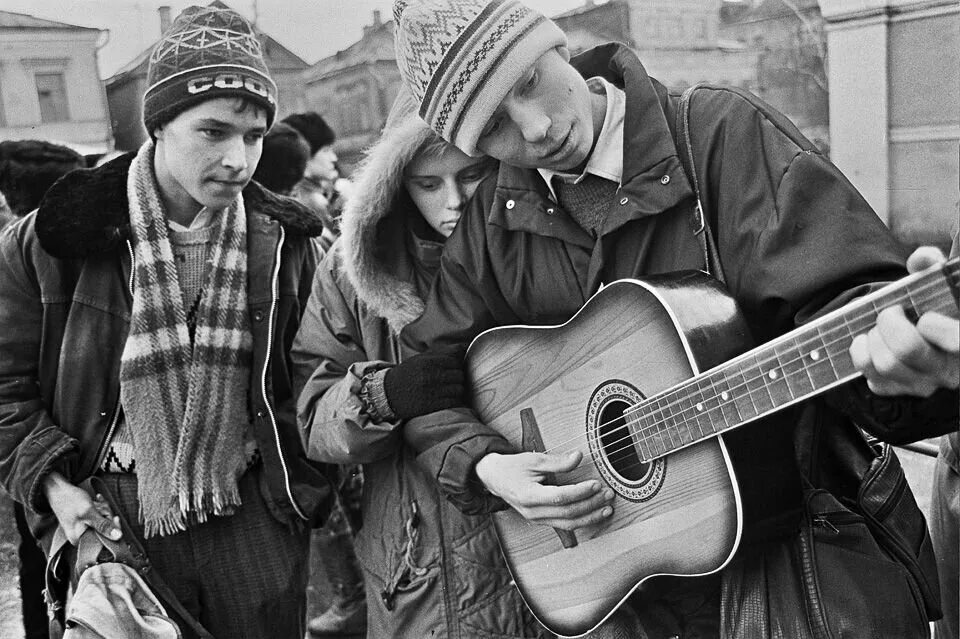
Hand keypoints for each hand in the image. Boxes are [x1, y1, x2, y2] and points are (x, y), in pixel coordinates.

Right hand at [43, 472, 121, 544]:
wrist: (57, 488)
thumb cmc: (70, 500)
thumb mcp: (89, 513)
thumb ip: (103, 526)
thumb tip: (118, 537)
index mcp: (80, 539)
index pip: (104, 541)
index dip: (113, 529)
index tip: (115, 518)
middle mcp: (81, 536)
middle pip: (105, 528)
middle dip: (106, 515)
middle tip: (98, 508)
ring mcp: (83, 527)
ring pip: (103, 519)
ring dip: (103, 508)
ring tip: (94, 503)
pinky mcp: (85, 519)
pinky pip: (99, 514)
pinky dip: (100, 506)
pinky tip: (97, 499)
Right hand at [383, 352, 463, 418]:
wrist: (387, 393)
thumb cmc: (407, 374)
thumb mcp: (420, 359)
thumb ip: (442, 352)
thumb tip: (464, 345)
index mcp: (427, 362)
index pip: (455, 362)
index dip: (456, 366)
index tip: (452, 370)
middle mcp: (429, 376)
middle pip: (459, 375)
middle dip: (457, 378)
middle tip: (452, 381)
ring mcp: (431, 392)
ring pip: (458, 390)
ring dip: (457, 390)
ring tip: (450, 391)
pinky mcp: (431, 406)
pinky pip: (453, 402)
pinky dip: (454, 401)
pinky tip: (448, 399)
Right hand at [475, 450, 614, 529]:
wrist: (494, 478)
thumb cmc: (512, 467)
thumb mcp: (533, 460)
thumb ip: (557, 461)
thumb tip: (578, 457)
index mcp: (529, 496)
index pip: (560, 497)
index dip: (580, 492)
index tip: (596, 483)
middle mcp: (532, 512)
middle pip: (567, 513)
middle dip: (591, 504)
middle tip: (607, 494)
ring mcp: (536, 519)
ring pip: (568, 523)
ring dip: (590, 517)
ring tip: (607, 508)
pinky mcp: (541, 521)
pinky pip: (564, 525)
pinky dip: (581, 520)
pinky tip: (594, 514)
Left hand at [850, 246, 958, 396]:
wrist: (923, 335)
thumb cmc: (935, 306)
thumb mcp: (941, 285)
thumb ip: (934, 266)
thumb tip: (920, 258)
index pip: (957, 343)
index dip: (939, 329)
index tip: (926, 317)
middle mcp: (948, 370)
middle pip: (908, 349)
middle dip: (890, 323)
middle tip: (890, 312)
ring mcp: (922, 384)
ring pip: (886, 365)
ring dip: (873, 339)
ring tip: (877, 327)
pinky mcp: (898, 390)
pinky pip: (871, 378)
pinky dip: (862, 355)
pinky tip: (869, 341)